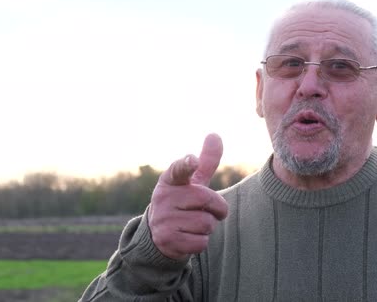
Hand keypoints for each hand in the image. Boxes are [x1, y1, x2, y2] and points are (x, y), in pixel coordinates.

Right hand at [148, 133, 228, 259]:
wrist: (159, 234)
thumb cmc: (182, 202)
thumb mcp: (192, 182)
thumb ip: (206, 161)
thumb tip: (214, 134)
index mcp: (170, 180)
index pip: (178, 169)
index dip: (186, 164)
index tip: (192, 160)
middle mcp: (163, 197)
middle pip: (208, 200)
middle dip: (217, 209)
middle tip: (207, 211)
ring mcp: (163, 219)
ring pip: (206, 223)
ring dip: (208, 227)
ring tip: (193, 225)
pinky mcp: (166, 240)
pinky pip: (200, 242)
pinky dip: (200, 242)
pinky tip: (188, 238)